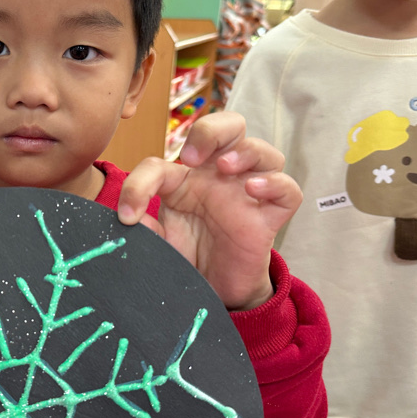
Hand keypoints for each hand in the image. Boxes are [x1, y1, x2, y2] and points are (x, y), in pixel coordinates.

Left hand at [117, 111, 300, 309]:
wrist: (216, 290)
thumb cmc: (189, 255)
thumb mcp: (161, 242)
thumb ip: (145, 228)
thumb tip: (130, 219)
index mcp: (186, 179)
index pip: (161, 164)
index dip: (139, 185)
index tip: (128, 214)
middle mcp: (220, 177)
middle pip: (230, 127)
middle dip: (212, 129)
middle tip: (192, 157)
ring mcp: (248, 193)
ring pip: (265, 152)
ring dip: (247, 151)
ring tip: (226, 167)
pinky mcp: (271, 216)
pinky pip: (288, 191)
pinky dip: (275, 184)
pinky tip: (253, 190)